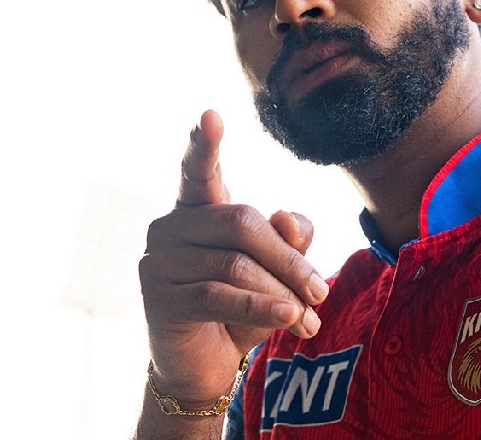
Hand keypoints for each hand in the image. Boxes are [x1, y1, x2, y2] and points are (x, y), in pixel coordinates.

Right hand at [139, 110, 328, 405]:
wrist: (206, 365)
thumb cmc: (242, 305)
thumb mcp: (274, 270)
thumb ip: (288, 238)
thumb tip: (288, 220)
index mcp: (198, 209)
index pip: (199, 171)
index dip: (204, 144)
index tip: (211, 114)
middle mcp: (171, 227)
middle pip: (244, 222)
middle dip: (291, 260)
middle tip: (322, 292)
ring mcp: (159, 262)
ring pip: (237, 264)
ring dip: (283, 294)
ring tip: (308, 319)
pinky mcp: (161, 299)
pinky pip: (223, 295)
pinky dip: (263, 308)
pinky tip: (289, 318)